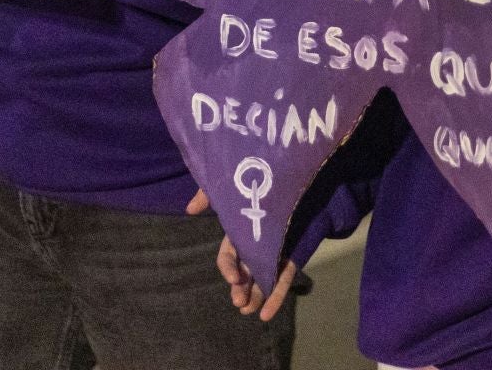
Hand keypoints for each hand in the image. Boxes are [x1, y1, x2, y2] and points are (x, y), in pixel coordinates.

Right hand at [191, 188, 296, 320]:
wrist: (302, 176)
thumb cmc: (264, 178)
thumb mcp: (231, 184)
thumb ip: (210, 195)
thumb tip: (189, 208)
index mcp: (240, 233)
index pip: (228, 257)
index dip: (228, 268)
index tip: (233, 277)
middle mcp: (256, 244)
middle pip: (245, 272)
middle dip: (239, 288)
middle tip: (239, 302)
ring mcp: (275, 251)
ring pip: (262, 279)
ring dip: (255, 296)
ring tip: (249, 311)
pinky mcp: (293, 255)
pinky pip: (283, 279)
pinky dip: (276, 296)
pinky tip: (267, 314)